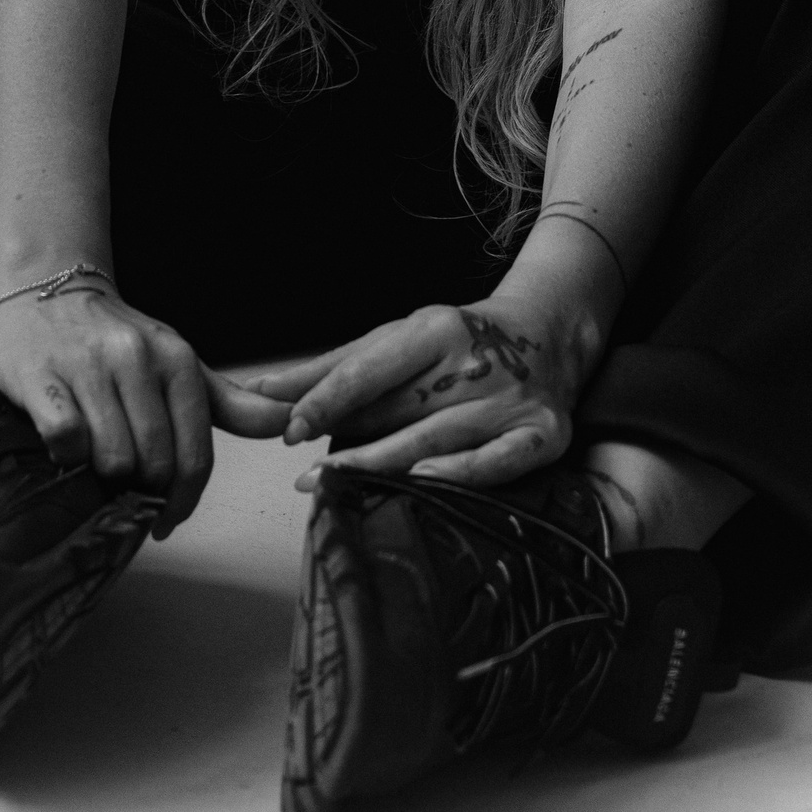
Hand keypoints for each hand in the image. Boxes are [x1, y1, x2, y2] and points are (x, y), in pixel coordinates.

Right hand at [0, 286, 293, 537]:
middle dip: (142, 492)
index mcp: (177, 359)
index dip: (183, 501)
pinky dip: (66, 456)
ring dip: (104, 476)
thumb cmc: (118, 341)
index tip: (167, 520)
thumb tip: (287, 421)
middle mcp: (136, 358)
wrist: (46, 294)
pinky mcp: (41, 376)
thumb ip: (232, 402)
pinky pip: (65, 441)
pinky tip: (65, 446)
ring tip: (95, 463)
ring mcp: (88, 365)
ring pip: (112, 459)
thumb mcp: (178, 364)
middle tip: (125, 491)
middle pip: (154, 464)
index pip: (195, 455)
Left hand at [247, 298, 584, 491]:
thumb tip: (261, 391)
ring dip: (384, 464)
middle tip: (303, 473)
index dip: (329, 398)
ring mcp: (512, 399)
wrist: (550, 331)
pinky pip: (497, 462)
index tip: (290, 427)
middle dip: (348, 441)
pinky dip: (460, 474)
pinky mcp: (542, 433)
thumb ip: (333, 367)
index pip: (374, 367)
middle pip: (402, 408)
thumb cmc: (458, 340)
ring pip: (438, 438)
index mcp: (438, 326)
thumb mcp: (399, 337)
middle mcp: (476, 360)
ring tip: (336, 485)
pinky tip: (421, 485)